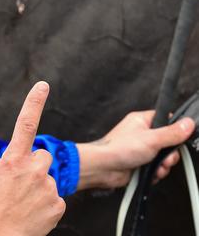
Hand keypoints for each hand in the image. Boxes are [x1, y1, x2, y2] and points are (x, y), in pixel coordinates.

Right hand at [0, 82, 65, 235]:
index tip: (43, 85)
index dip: (34, 102)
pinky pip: (53, 199)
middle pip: (41, 156)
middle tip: (20, 182)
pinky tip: (30, 213)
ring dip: (37, 186)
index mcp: (12, 159)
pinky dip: (43, 205)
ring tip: (20, 203)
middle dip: (33, 164)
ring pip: (46, 179)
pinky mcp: (58, 206)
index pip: (24, 124)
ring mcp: (47, 188)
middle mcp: (33, 170)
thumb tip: (4, 162)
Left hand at [77, 110, 193, 189]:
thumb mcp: (152, 139)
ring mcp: (140, 149)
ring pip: (163, 158)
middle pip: (168, 142)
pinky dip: (156, 172)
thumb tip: (187, 123)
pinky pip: (156, 168)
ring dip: (163, 165)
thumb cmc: (119, 148)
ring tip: (156, 167)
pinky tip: (150, 173)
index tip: (178, 139)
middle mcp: (141, 134)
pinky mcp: (139, 163)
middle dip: (169, 154)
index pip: (166, 120)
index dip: (175, 130)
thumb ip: (172, 133)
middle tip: (165, 157)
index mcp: (142, 121)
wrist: (104, 168)